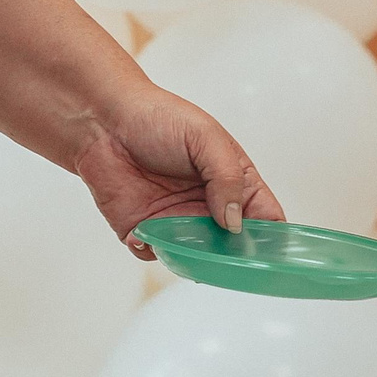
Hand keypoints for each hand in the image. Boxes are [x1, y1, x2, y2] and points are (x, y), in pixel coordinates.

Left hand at [71, 85, 286, 258]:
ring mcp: (178, 221)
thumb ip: (227, 178)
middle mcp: (209, 206)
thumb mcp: (205, 137)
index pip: (265, 217)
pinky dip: (153, 250)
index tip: (270, 253)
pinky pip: (157, 254)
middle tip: (226, 259)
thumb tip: (235, 223)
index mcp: (233, 181)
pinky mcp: (145, 231)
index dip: (272, 238)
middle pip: (234, 247)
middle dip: (233, 259)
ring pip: (197, 258)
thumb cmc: (160, 118)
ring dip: (192, 258)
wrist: (105, 120)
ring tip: (181, 241)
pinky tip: (143, 232)